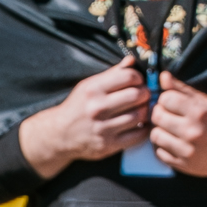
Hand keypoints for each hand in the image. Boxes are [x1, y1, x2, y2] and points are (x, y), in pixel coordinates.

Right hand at [17, 60, 150, 174]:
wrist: (61, 134)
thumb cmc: (78, 107)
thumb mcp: (90, 85)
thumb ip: (112, 73)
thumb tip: (131, 61)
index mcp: (93, 89)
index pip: (129, 77)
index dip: (139, 78)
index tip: (138, 81)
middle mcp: (98, 108)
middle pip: (137, 96)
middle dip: (145, 93)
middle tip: (144, 95)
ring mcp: (103, 128)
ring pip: (140, 115)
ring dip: (146, 110)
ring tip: (142, 108)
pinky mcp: (109, 145)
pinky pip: (138, 135)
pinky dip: (144, 128)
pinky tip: (140, 123)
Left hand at [149, 73, 206, 176]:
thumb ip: (183, 89)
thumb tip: (163, 77)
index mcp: (199, 112)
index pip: (165, 99)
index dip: (166, 99)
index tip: (172, 103)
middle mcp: (193, 132)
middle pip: (157, 116)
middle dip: (160, 113)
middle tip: (169, 115)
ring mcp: (188, 151)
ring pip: (155, 135)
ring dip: (160, 130)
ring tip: (170, 129)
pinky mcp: (185, 165)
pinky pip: (160, 153)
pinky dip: (163, 147)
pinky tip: (174, 142)